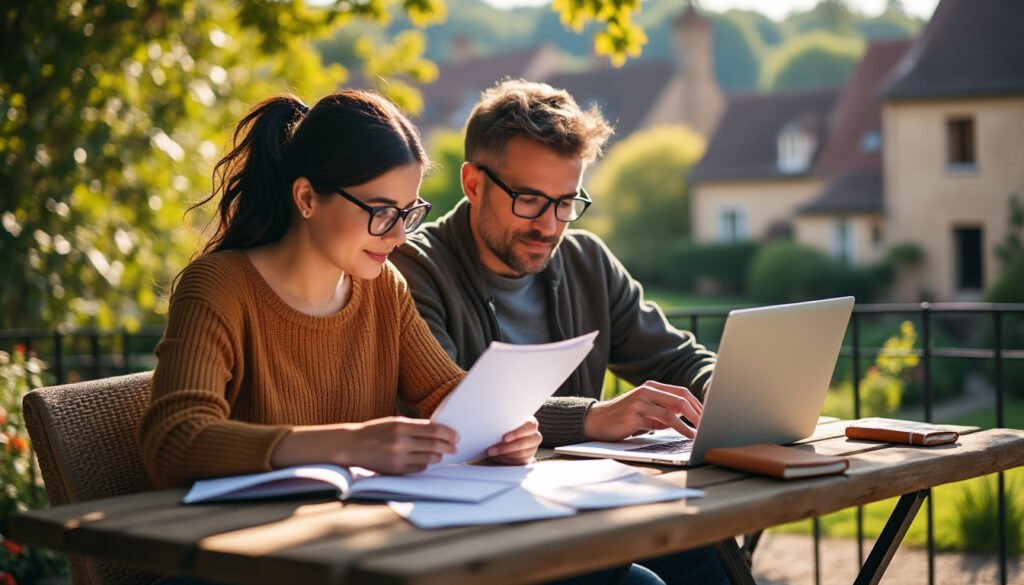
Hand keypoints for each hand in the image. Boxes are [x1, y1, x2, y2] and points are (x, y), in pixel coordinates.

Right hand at [341, 416, 458, 474]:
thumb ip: (415, 427)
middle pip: (434, 445)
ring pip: (428, 458)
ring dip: (438, 456)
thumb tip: (439, 431)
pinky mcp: (396, 470)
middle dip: (447, 447)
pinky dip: (426, 464)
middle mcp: (401, 442)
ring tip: (442, 454)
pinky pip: (418, 468)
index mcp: (401, 426)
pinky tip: (427, 460)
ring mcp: (398, 457)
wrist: (353, 445)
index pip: (433, 430)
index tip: (456, 436)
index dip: (448, 434)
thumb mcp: (395, 422)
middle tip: (455, 447)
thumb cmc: (375, 431)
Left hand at [486, 417, 540, 464]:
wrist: (509, 439)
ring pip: (521, 453)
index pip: (530, 426)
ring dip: (504, 454)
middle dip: (507, 447)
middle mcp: (535, 436)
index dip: (517, 433)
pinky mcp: (528, 458)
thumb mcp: (507, 423)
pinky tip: (498, 457)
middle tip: (492, 450)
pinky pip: (519, 461)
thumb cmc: (507, 427)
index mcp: (531, 423)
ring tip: (492, 453)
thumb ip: (505, 425)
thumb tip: (494, 430)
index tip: (504, 438)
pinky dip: (507, 460)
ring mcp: (533, 448)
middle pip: (525, 442)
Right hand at [583, 380, 701, 441]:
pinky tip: (686, 434)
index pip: (681, 392)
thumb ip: (665, 414)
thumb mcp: (647, 413)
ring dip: (692, 421)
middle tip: (710, 423)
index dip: (698, 404)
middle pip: (681, 398)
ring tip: (701, 432)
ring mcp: (640, 401)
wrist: (596, 422)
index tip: (708, 416)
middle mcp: (647, 390)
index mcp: (651, 387)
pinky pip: (663, 421)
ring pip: (673, 409)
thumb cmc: (623, 419)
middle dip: (699, 412)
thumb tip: (688, 420)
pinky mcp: (635, 414)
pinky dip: (679, 428)